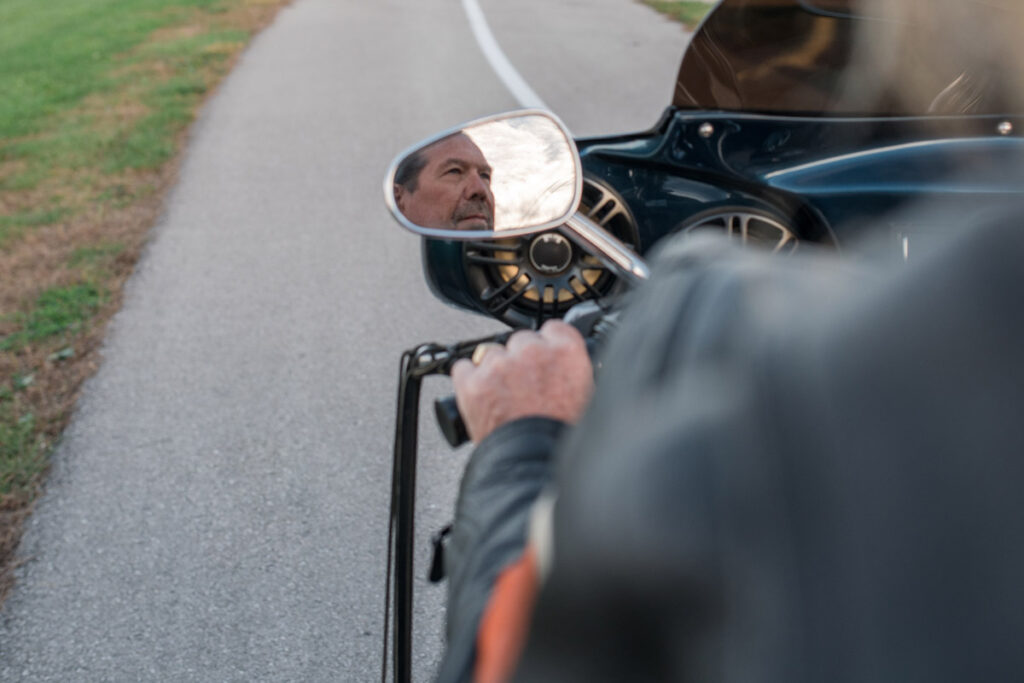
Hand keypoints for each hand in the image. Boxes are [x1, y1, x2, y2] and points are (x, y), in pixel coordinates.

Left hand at [450, 320, 593, 442]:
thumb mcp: (586, 397)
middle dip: (521, 360)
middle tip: (524, 387)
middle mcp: (532, 351)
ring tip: (503, 399)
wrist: (533, 463)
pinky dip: (469, 382)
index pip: (553, 329)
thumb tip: (564, 367)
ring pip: (491, 354)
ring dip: (495, 371)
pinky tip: (481, 399)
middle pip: (521, 340)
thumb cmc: (559, 438)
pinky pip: (463, 369)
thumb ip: (572, 372)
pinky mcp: (473, 382)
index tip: (544, 357)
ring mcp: (499, 365)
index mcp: (566, 352)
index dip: (547, 345)